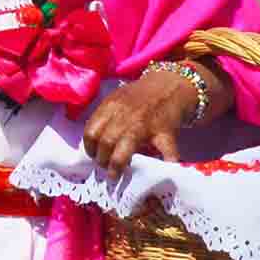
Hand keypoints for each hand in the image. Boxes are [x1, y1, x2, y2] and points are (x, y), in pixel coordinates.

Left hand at [80, 66, 199, 173]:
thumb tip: (92, 140)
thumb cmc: (140, 96)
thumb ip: (105, 115)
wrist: (171, 85)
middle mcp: (126, 116)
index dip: (89, 147)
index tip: (92, 155)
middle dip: (101, 159)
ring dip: (116, 165)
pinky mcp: (165, 133)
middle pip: (105, 143)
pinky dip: (163, 164)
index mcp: (111, 106)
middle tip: (104, 166)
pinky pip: (164, 152)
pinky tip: (156, 173)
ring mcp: (145, 125)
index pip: (91, 131)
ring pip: (124, 150)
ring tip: (115, 174)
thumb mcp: (118, 98)